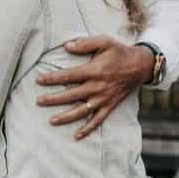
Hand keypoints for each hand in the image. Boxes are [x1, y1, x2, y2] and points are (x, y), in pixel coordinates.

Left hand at [35, 35, 153, 140]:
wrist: (139, 66)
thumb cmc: (119, 52)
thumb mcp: (104, 41)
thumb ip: (85, 44)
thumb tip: (66, 46)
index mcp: (94, 71)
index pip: (68, 76)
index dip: (52, 78)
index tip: (38, 80)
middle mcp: (97, 87)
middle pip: (71, 95)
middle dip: (53, 99)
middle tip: (38, 101)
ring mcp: (103, 99)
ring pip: (82, 111)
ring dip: (66, 117)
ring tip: (51, 121)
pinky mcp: (109, 106)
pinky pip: (98, 120)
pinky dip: (87, 129)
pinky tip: (76, 136)